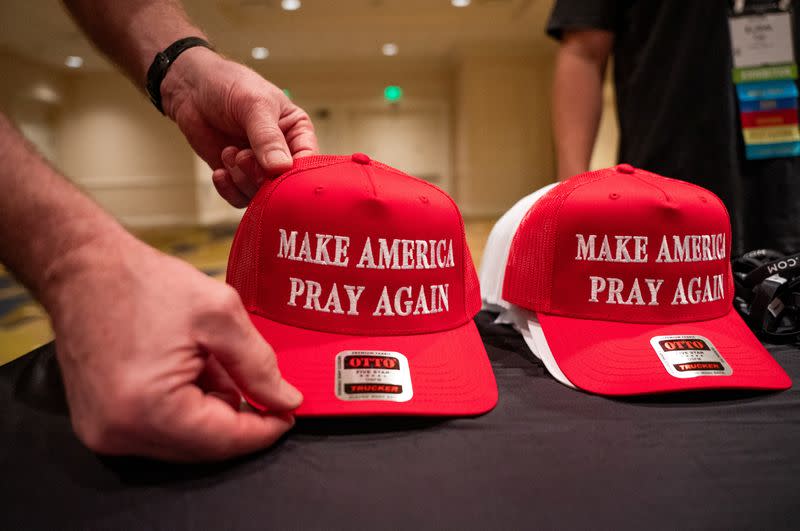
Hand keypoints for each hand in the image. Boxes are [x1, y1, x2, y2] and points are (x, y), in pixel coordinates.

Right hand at [45, 231, 302, 460]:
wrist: (82, 269)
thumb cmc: (144, 284)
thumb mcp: (220, 316)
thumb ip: (259, 365)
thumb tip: (287, 402)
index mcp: (147, 409)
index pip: (223, 441)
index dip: (264, 430)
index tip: (290, 413)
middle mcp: (118, 433)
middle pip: (202, 448)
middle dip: (237, 419)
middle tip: (259, 385)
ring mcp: (102, 432)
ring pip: (182, 441)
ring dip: (210, 412)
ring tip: (213, 363)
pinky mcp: (98, 423)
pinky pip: (157, 431)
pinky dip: (184, 410)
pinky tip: (190, 371)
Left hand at [161, 47, 317, 206]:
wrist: (192, 88)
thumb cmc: (229, 86)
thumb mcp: (253, 105)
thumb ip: (267, 137)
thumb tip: (281, 168)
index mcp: (296, 132)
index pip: (307, 161)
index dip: (295, 173)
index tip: (276, 172)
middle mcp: (282, 153)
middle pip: (284, 184)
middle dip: (261, 176)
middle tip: (242, 157)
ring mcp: (259, 166)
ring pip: (262, 195)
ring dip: (242, 179)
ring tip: (228, 153)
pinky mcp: (238, 176)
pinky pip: (240, 198)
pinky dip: (229, 189)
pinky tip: (219, 171)